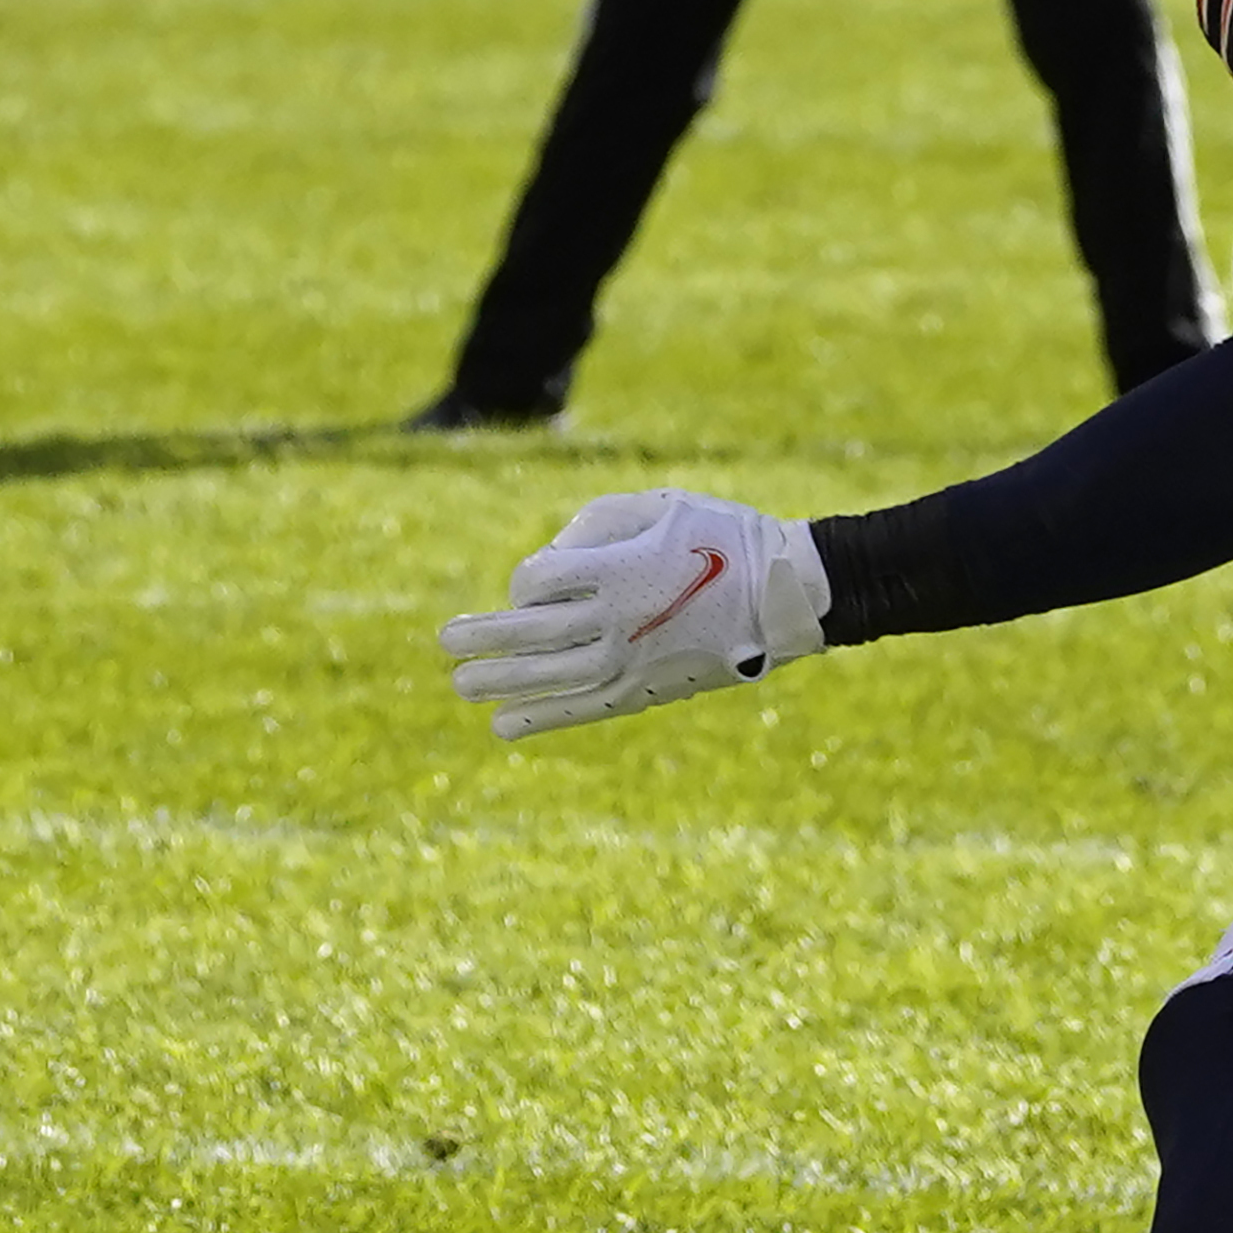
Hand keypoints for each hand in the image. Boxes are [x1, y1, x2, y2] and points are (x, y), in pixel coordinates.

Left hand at [439, 487, 829, 740]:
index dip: (524, 582)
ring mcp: (633, 661)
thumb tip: (551, 559)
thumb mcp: (660, 505)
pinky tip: (503, 727)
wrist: (788, 594)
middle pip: (530, 635)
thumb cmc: (723, 536)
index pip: (537, 583)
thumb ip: (595, 524)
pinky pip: (584, 711)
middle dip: (482, 639)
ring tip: (460, 684)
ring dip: (499, 683)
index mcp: (619, 570)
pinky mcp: (648, 691)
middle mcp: (618, 620)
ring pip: (549, 677)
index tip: (533, 583)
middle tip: (444, 642)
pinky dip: (541, 720)